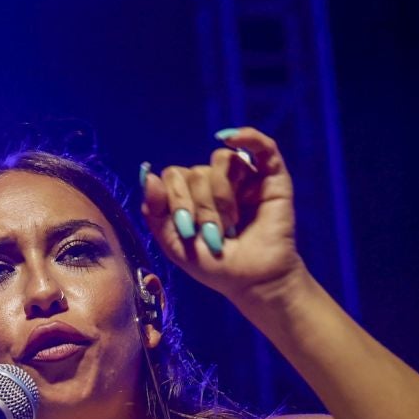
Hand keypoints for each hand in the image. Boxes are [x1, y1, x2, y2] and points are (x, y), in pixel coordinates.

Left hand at [138, 127, 304, 304]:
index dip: (177, 199)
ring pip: (221, 161)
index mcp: (192, 194)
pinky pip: (260, 145)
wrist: (253, 282)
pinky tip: (232, 139)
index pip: (174, 175)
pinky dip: (247, 136)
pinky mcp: (272, 177)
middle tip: (214, 233)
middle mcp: (217, 181)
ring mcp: (245, 178)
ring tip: (231, 222)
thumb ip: (155, 211)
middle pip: (196, 170)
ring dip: (222, 196)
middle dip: (201, 206)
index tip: (188, 229)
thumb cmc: (215, 266)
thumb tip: (146, 173)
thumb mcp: (174, 244)